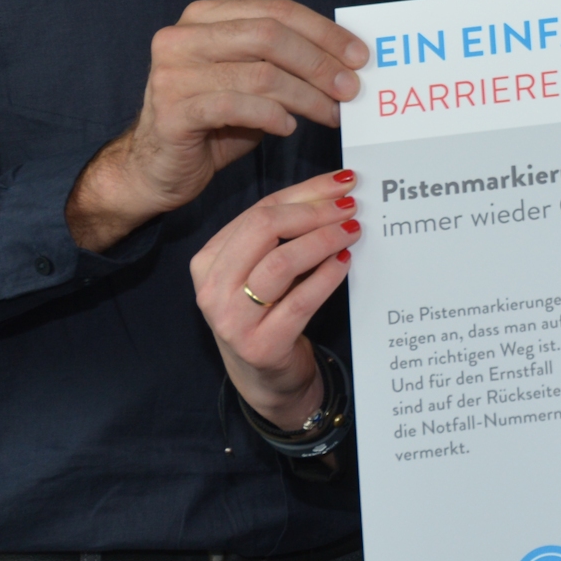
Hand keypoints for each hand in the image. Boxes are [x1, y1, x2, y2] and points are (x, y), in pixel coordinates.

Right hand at [66, 0, 367, 251]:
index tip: (361, 57)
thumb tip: (349, 61)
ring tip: (331, 114)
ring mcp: (172, 73)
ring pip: (260, 73)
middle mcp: (182, 36)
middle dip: (320, 63)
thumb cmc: (214, 121)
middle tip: (352, 89)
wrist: (157, 167)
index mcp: (205, 16)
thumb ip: (286, 61)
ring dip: (306, 96)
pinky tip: (289, 127)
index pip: (277, 11)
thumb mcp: (252, 81)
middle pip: (270, 36)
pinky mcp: (172, 111)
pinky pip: (237, 106)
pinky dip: (272, 116)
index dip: (325, 32)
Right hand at [190, 170, 359, 425]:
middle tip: (349, 207)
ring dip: (322, 240)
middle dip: (312, 211)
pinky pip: (300, 301)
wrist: (265, 378)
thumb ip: (284, 234)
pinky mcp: (260, 346)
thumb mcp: (263, 270)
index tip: (342, 182)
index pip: (258, 212)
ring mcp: (232, 320)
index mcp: (208, 261)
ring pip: (281, 263)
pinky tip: (345, 261)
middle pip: (263, 228)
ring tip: (352, 231)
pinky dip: (327, 276)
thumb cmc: (268, 312)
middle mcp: (212, 289)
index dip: (304, 192)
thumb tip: (335, 191)